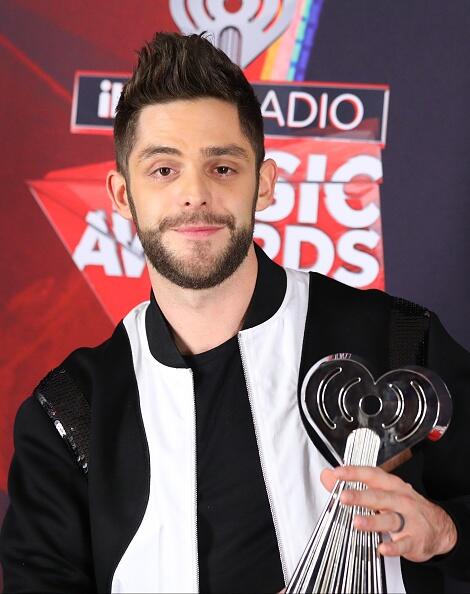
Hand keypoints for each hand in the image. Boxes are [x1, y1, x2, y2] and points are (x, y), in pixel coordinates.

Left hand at [320, 466, 456, 561]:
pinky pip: (403, 544)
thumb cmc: (404, 506)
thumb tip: (327, 476)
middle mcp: (400, 500)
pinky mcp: (414, 540)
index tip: (337, 473)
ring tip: (357, 522)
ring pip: (390, 519)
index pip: (372, 475)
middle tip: (344, 497)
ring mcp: (408, 520)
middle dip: (361, 496)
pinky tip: (382, 548)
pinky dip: (393, 547)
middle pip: (379, 497)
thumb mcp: (381, 491)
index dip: (354, 473)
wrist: (439, 527)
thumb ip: (352, 484)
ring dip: (373, 521)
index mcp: (391, 485)